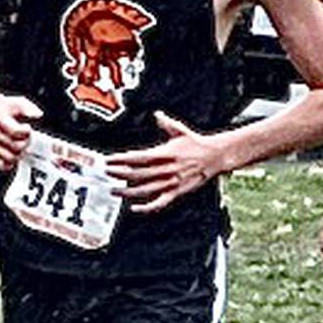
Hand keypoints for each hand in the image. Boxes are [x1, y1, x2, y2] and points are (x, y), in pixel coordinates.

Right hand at [0, 92, 40, 171]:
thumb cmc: (4, 108)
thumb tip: (38, 114)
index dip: (26, 132)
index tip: (28, 128)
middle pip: (16, 147)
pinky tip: (14, 154)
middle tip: (26, 138)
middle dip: (26, 143)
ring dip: (20, 154)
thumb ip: (29, 108)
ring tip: (20, 145)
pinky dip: (11, 163)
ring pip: (10, 158)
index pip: (16, 132)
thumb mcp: (18, 102)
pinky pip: (2, 165)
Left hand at [108, 112, 223, 212]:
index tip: (110, 160)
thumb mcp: (180, 130)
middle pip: (138, 174)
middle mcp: (166, 170)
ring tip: (114, 190)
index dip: (122, 160)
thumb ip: (166, 123)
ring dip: (128, 191)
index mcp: (165, 154)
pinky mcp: (177, 193)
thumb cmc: (197, 144)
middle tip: (107, 173)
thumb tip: (157, 115)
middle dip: (119, 174)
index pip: (138, 158)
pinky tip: (135, 208)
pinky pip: (160, 203)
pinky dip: (147, 208)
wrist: (215, 157)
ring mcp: (171, 183)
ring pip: (145, 190)